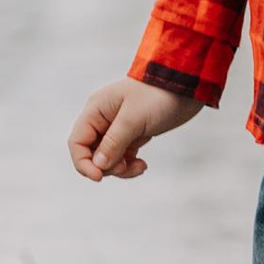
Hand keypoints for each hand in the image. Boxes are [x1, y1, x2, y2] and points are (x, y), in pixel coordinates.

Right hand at [70, 77, 198, 182]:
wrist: (185, 86)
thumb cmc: (157, 95)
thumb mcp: (133, 119)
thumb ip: (113, 143)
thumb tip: (97, 165)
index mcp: (96, 110)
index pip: (77, 142)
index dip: (83, 163)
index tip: (99, 177)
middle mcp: (102, 119)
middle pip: (92, 154)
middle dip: (107, 167)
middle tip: (127, 167)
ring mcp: (117, 128)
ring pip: (107, 159)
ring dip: (120, 168)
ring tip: (140, 166)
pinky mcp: (132, 135)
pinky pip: (122, 157)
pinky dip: (129, 165)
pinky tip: (143, 165)